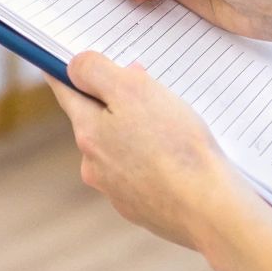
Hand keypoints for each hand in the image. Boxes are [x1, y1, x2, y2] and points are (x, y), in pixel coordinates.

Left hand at [52, 52, 271, 270]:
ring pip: (122, 148)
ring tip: (176, 125)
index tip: (62, 60)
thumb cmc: (175, 146)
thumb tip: (74, 67)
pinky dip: (156, 161)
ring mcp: (118, 191)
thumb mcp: (133, 91)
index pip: (67, 93)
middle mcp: (94, 165)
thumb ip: (96, 72)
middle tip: (147, 86)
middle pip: (97, 120)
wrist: (209, 210)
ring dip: (138, 132)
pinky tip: (181, 157)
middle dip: (117, 101)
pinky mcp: (144, 209)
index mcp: (88, 133)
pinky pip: (144, 174)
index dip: (66, 72)